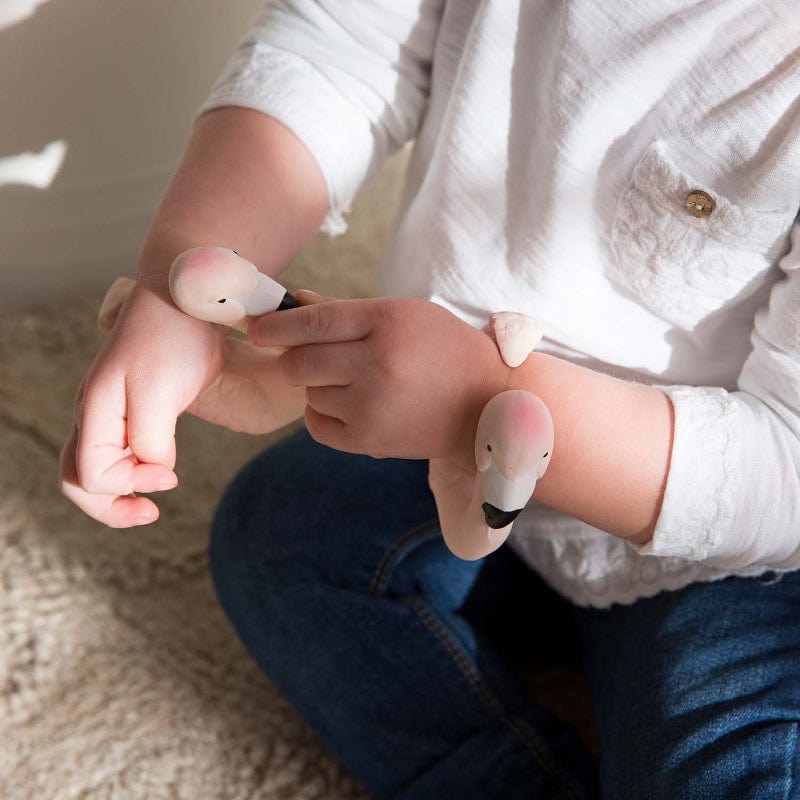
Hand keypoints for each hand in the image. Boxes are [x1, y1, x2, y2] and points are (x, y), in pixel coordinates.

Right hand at [60, 274, 224, 526]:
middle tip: (152, 513)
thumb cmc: (173, 340)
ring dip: (119, 495)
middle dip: (111, 507)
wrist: (185, 299)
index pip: (92, 476)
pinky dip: (133, 473)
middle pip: (79, 481)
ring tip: (152, 506)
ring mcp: (111, 413)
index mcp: (94, 412)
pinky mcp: (134, 409)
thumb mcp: (161, 393)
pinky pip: (119, 453)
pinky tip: (160, 473)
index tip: (171, 476)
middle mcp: (94, 416)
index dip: (129, 485)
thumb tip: (153, 471)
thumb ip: (151, 441)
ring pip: (95, 470)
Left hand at [248, 294, 509, 464]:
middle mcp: (376, 363)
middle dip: (293, 358)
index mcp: (386, 322)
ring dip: (318, 386)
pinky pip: (317, 425)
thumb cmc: (443, 350)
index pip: (312, 321)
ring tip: (351, 382)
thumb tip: (296, 301)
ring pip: (308, 393)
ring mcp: (372, 405)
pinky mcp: (370, 439)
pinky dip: (322, 414)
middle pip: (300, 362)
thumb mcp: (403, 315)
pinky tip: (346, 404)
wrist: (485, 402)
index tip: (258, 329)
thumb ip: (346, 310)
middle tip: (306, 357)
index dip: (276, 326)